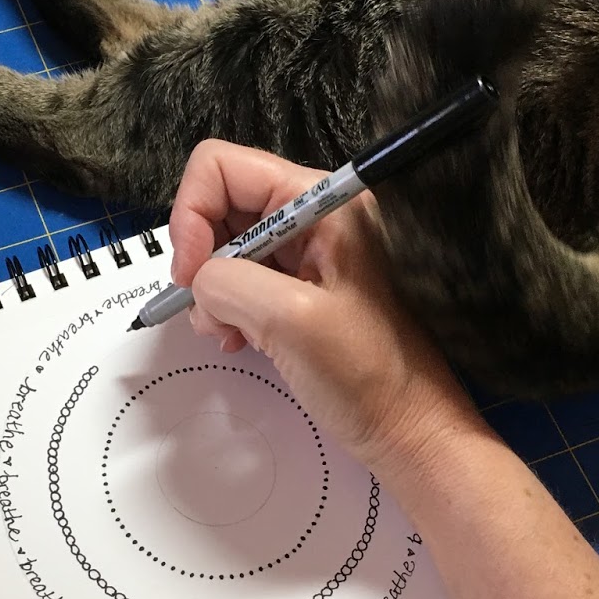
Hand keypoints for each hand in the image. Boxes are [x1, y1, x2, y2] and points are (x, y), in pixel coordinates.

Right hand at [167, 139, 478, 471]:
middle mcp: (312, 215)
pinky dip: (225, 308)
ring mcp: (306, 253)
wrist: (408, 431)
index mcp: (322, 200)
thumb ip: (230, 282)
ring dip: (211, 290)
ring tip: (228, 333)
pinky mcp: (298, 289)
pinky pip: (240, 281)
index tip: (191, 274)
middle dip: (201, 257)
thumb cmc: (369, 376)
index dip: (192, 214)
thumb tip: (198, 281)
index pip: (223, 167)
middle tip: (207, 310)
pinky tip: (239, 340)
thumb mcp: (291, 319)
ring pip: (224, 247)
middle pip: (220, 204)